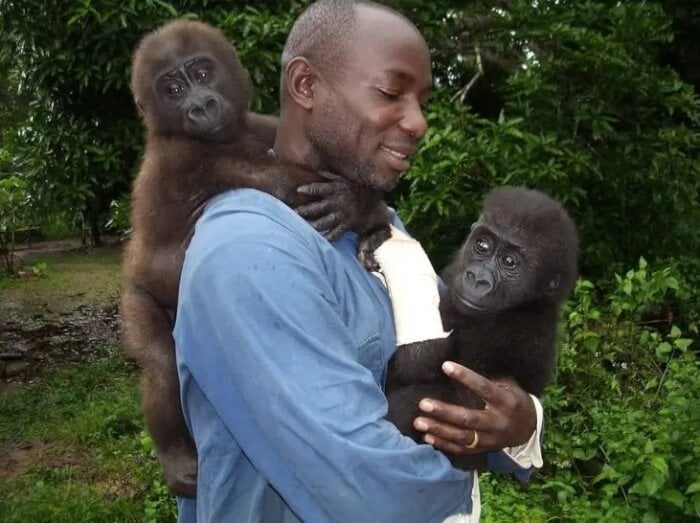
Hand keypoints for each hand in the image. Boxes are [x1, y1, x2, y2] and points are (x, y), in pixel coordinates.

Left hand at [296, 175, 351, 240]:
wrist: (372, 198)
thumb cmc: (354, 187)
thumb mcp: (343, 178)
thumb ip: (330, 175)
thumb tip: (317, 170)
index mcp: (336, 189)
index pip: (320, 188)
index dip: (310, 189)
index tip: (299, 190)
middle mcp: (337, 202)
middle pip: (319, 207)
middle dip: (306, 211)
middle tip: (295, 213)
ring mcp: (341, 214)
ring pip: (325, 222)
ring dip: (314, 225)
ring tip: (304, 228)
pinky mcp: (346, 224)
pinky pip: (336, 233)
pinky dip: (328, 237)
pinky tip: (319, 240)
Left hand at [413, 361, 535, 454]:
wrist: (529, 429)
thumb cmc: (513, 399)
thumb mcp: (508, 386)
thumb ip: (489, 380)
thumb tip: (461, 367)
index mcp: (506, 402)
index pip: (484, 388)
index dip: (465, 377)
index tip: (446, 366)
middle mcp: (498, 422)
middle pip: (469, 418)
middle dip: (444, 412)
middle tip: (424, 403)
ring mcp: (491, 439)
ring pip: (462, 437)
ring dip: (439, 430)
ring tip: (419, 422)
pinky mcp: (483, 449)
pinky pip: (461, 449)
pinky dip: (443, 444)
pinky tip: (427, 437)